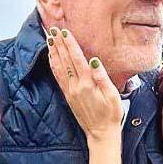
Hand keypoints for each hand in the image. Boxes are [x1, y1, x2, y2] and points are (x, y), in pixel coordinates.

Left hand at [46, 28, 122, 142]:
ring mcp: (70, 92)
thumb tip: (94, 61)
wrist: (101, 134)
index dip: (70, 44)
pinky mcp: (68, 96)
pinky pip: (58, 77)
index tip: (64, 32)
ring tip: (49, 39)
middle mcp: (76, 87)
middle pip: (65, 60)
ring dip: (54, 52)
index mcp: (87, 84)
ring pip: (59, 68)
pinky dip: (54, 65)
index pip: (76, 59)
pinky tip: (52, 57)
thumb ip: (102, 78)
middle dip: (59, 44)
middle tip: (53, 29)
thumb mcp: (113, 96)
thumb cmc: (111, 116)